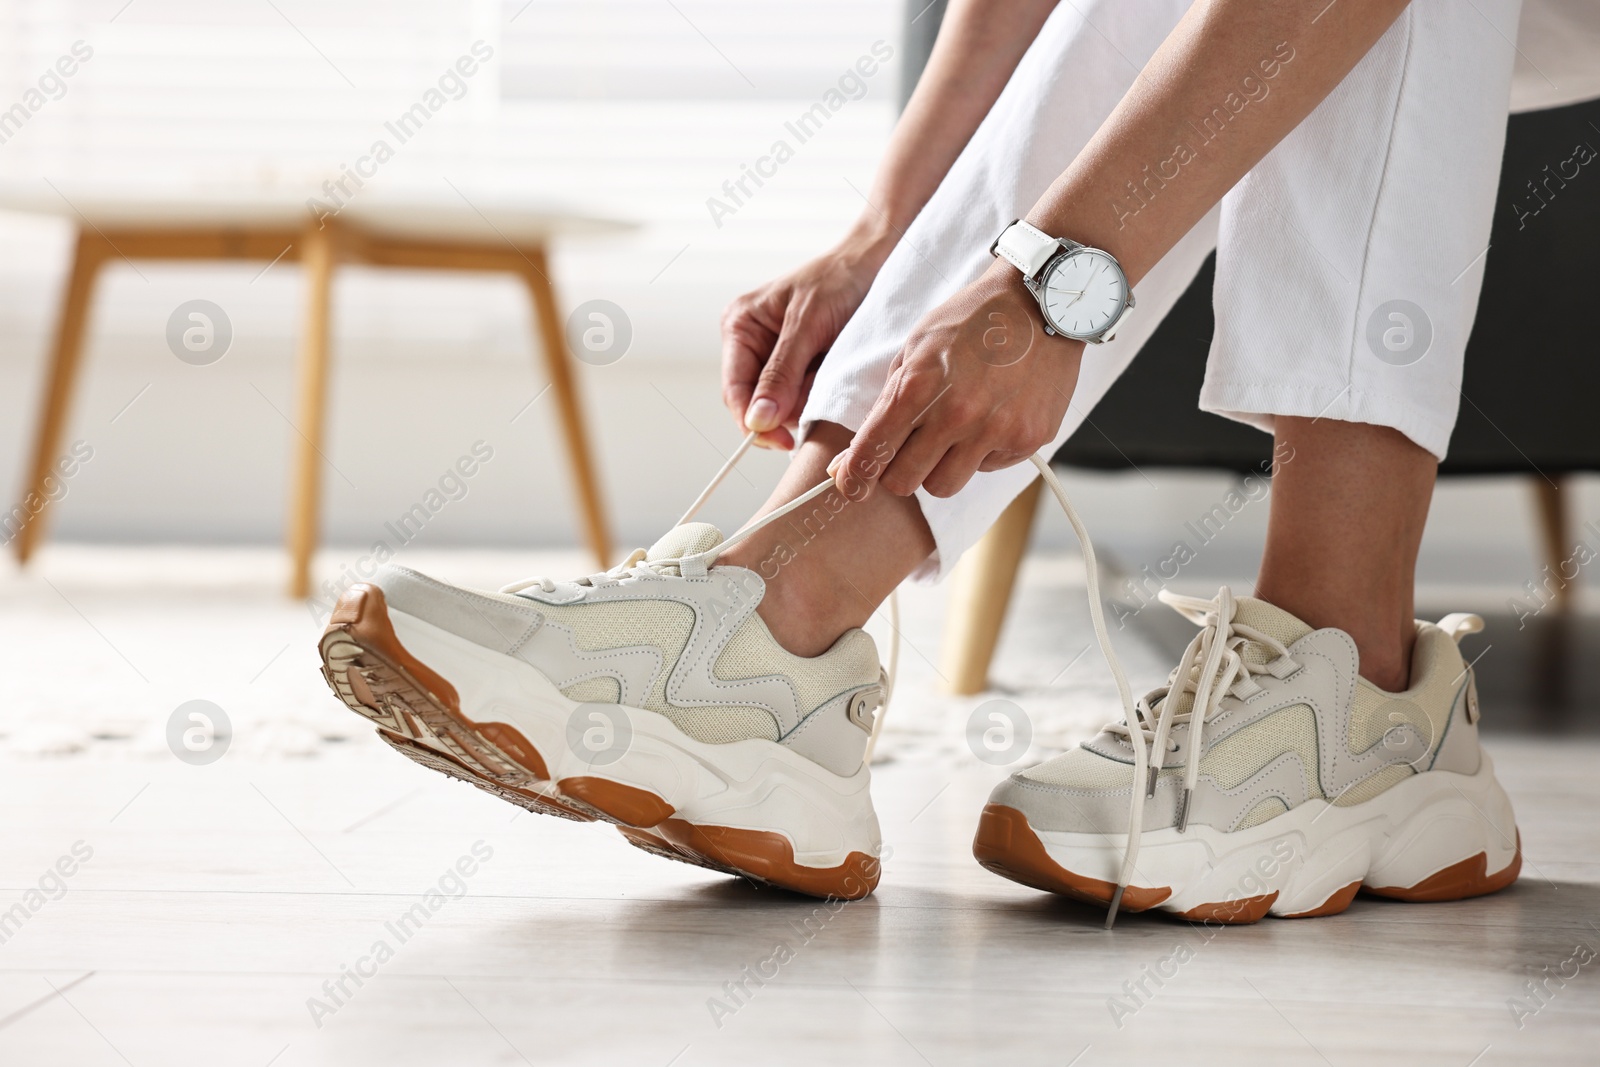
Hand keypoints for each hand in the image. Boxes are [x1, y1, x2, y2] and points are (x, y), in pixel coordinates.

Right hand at [720, 233, 890, 449]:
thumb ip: (781, 374)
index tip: (781, 441)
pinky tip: (832, 373)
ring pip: (782, 405)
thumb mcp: (807, 325)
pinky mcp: (802, 366)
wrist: (874, 263)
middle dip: (786, 408)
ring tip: (829, 371)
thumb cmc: (838, 281)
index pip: (735, 390)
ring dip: (806, 400)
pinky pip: (803, 396)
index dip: (753, 422)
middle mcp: (752, 344)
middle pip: (756, 403)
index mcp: (740, 327)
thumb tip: (758, 420)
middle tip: (817, 397)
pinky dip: (819, 393)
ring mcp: (776, 358)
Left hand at [832, 263, 1084, 497]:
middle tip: (906, 452)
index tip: (849, 487)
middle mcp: (958, 415)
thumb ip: (887, 402)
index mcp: (920, 387)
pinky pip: (987, 468)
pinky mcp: (1027, 440)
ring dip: (938, 468)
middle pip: (905, 482)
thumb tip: (853, 457)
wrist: (1043, 303)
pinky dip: (981, 452)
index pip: (873, 451)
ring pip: (944, 486)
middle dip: (897, 471)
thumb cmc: (972, 320)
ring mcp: (996, 431)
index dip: (853, 477)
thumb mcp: (916, 347)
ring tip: (950, 435)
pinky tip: (991, 417)